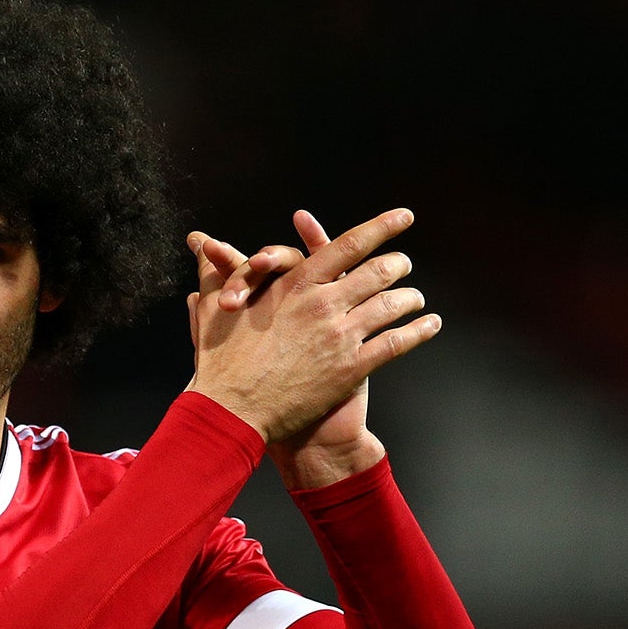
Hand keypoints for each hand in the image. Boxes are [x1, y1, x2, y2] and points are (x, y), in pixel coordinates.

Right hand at [187, 207, 438, 444]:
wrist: (232, 411)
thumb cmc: (220, 362)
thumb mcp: (216, 310)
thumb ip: (215, 272)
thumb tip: (198, 243)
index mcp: (297, 284)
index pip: (348, 245)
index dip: (381, 227)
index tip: (403, 217)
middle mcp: (324, 305)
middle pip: (379, 272)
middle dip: (398, 265)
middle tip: (404, 264)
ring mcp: (341, 337)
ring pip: (393, 305)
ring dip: (411, 299)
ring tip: (417, 299)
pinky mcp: (352, 369)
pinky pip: (398, 343)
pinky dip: (419, 332)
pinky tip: (429, 326)